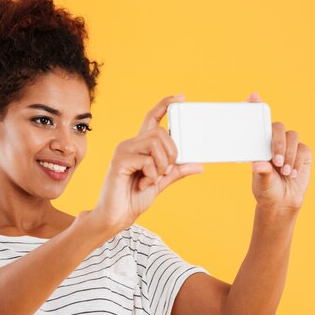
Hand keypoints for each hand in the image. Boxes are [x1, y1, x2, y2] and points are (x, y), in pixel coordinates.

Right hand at [91, 94, 203, 231]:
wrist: (116, 216)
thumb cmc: (133, 199)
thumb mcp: (161, 183)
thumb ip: (176, 171)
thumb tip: (198, 165)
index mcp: (140, 147)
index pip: (152, 118)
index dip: (165, 105)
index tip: (180, 97)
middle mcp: (130, 144)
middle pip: (160, 132)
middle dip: (171, 153)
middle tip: (164, 172)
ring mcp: (123, 151)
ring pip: (156, 144)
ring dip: (162, 165)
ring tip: (152, 179)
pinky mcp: (120, 161)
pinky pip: (147, 160)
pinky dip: (151, 175)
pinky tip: (143, 183)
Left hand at [249, 93, 312, 210]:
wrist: (282, 201)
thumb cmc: (266, 189)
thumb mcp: (261, 182)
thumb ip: (261, 172)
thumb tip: (258, 164)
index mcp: (259, 144)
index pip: (258, 121)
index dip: (256, 106)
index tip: (253, 96)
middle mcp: (274, 141)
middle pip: (278, 128)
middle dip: (278, 143)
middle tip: (276, 161)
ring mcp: (289, 145)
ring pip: (292, 137)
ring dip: (289, 154)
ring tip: (284, 172)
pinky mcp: (303, 152)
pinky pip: (303, 149)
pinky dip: (297, 161)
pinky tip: (292, 173)